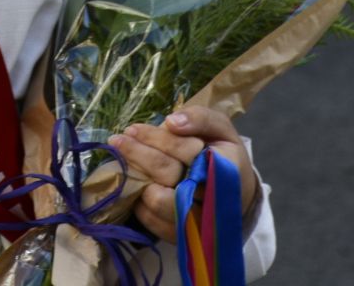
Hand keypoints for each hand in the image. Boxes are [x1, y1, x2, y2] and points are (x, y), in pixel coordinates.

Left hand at [109, 106, 255, 243]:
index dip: (156, 138)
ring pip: (157, 201)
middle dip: (138, 155)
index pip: (184, 151)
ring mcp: (195, 221)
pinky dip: (138, 200)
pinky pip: (151, 220)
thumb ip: (201, 119)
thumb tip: (172, 122)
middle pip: (167, 174)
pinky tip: (133, 183)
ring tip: (122, 161)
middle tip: (117, 140)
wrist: (236, 196)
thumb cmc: (223, 157)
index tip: (133, 128)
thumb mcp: (221, 129)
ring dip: (135, 178)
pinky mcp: (180, 235)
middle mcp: (212, 198)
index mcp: (225, 167)